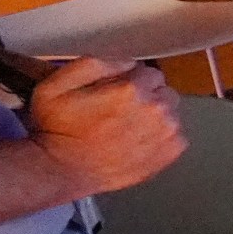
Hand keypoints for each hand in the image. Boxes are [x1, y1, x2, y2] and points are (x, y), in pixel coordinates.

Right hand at [25, 59, 185, 195]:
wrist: (64, 171)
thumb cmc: (58, 129)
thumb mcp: (57, 85)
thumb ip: (95, 63)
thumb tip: (128, 62)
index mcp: (131, 89)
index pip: (147, 71)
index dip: (129, 80)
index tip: (114, 93)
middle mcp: (156, 109)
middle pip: (163, 89)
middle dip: (146, 96)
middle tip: (120, 111)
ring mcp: (167, 132)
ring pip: (170, 111)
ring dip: (154, 116)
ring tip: (127, 128)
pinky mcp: (172, 151)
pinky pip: (175, 133)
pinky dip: (160, 136)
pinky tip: (136, 142)